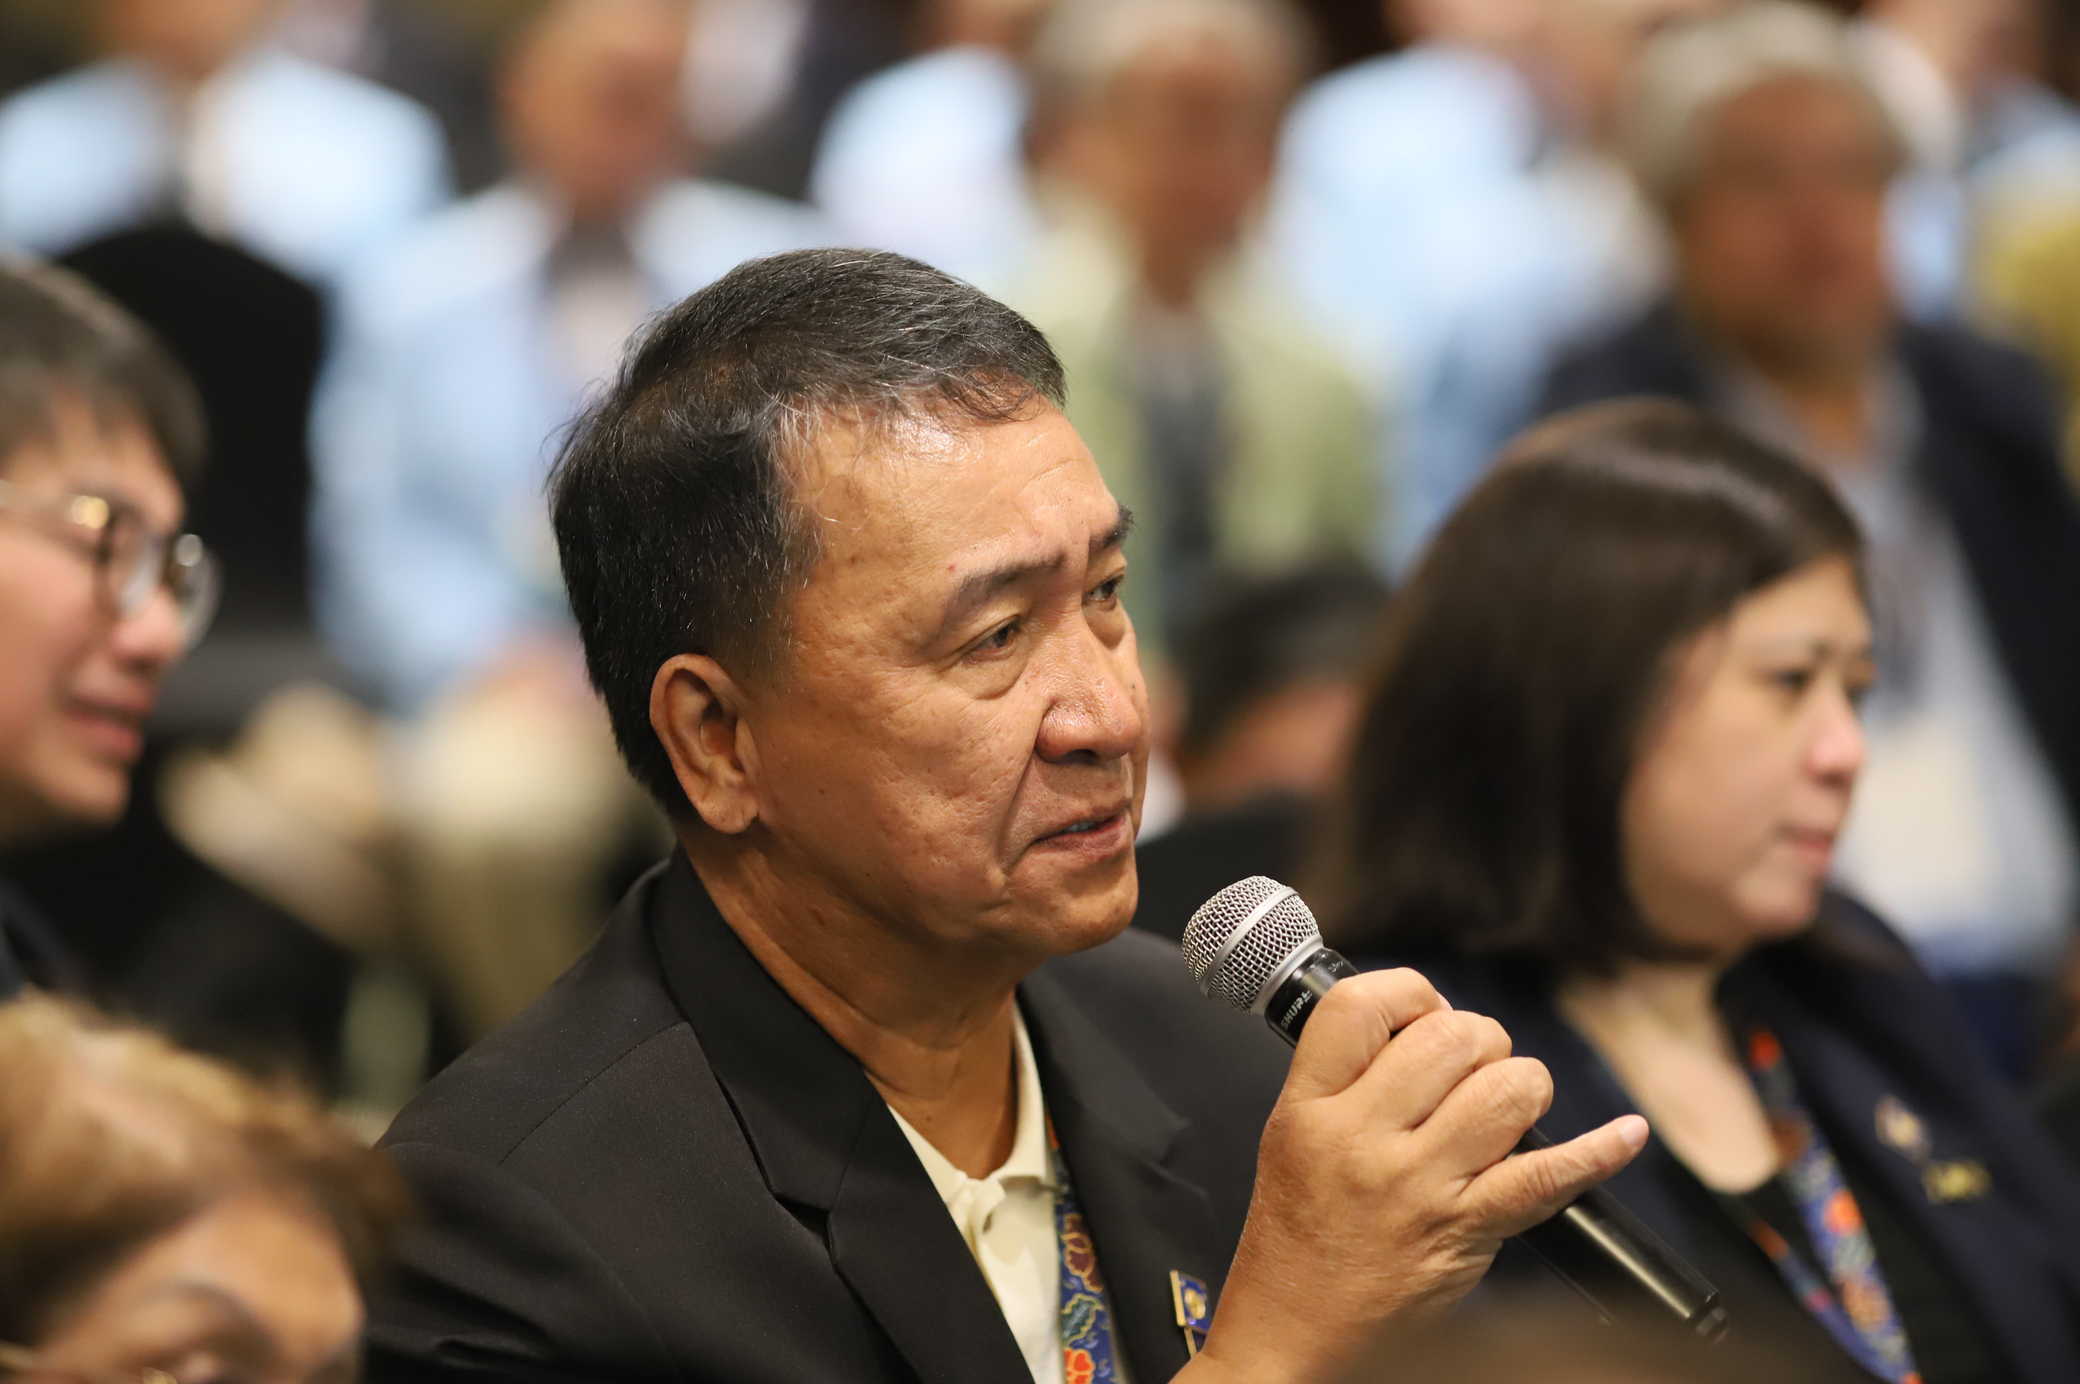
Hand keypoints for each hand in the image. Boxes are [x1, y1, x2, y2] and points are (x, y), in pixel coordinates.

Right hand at [1179, 969, 1647, 1383]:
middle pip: (1450, 1038)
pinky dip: (1598, 1151)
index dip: (1409, 992)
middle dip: (1477, 1040)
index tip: (1424, 1010)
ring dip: (1520, 1086)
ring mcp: (1420, 1186)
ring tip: (1504, 1110)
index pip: (1360, 1005)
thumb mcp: (1291, 1134)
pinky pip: (1548, 1175)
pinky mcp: (1467, 1231)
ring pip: (1506, 1088)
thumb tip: (1427, 1020)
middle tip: (1470, 1069)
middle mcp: (1363, 1139)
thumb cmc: (1297, 1238)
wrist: (1295, 1331)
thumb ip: (1346, 1075)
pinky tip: (1623, 1135)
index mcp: (1310, 1108)